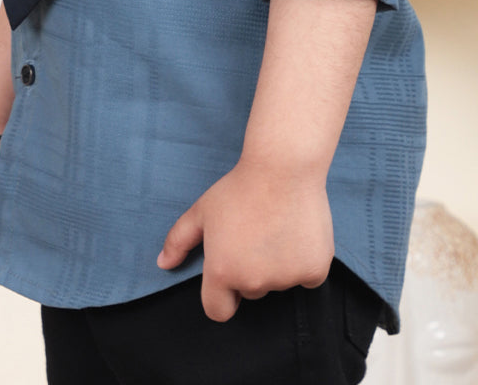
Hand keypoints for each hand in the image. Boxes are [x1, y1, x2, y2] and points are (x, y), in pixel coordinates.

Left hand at [157, 158, 333, 321]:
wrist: (284, 166)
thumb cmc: (240, 187)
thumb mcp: (202, 210)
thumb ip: (178, 240)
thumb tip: (163, 263)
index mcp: (222, 272)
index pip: (218, 310)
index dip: (223, 293)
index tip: (231, 271)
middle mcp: (253, 282)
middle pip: (251, 291)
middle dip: (253, 269)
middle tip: (256, 232)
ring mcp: (286, 279)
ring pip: (280, 283)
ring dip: (279, 264)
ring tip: (277, 225)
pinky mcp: (315, 271)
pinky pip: (308, 277)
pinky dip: (306, 260)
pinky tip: (298, 231)